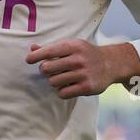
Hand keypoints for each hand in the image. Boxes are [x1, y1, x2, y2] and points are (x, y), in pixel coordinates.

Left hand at [25, 39, 139, 98]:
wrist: (111, 63)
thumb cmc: (86, 54)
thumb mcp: (72, 46)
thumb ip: (52, 48)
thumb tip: (32, 48)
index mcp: (73, 46)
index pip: (49, 51)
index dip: (36, 56)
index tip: (29, 60)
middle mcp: (78, 59)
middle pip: (47, 68)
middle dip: (45, 70)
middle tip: (50, 71)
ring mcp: (83, 74)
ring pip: (53, 82)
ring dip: (54, 82)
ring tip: (62, 78)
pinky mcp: (86, 87)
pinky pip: (63, 93)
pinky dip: (61, 91)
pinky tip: (67, 87)